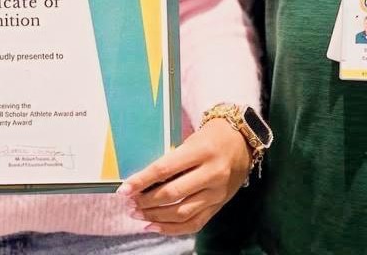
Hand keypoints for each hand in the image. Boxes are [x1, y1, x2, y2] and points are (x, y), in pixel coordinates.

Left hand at [116, 118, 252, 234]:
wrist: (243, 142)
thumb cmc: (211, 137)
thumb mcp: (191, 141)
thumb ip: (171, 161)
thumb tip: (142, 181)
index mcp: (201, 152)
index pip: (165, 169)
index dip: (141, 181)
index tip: (123, 189)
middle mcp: (212, 174)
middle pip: (172, 194)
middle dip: (146, 202)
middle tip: (128, 204)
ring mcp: (217, 193)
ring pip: (181, 213)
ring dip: (155, 217)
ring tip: (137, 215)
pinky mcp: (219, 206)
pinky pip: (194, 223)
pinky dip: (171, 229)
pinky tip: (154, 227)